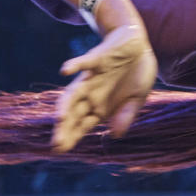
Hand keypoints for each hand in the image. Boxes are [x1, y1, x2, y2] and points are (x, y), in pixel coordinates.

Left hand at [52, 24, 156, 152]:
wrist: (138, 46)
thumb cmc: (137, 75)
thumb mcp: (138, 98)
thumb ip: (127, 115)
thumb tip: (115, 135)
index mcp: (101, 108)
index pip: (82, 125)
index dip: (72, 136)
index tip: (61, 149)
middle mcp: (91, 95)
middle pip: (73, 113)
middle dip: (65, 128)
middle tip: (56, 144)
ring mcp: (92, 77)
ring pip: (73, 92)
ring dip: (65, 104)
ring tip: (59, 118)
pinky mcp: (97, 59)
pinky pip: (84, 63)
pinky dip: (75, 65)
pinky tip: (64, 71)